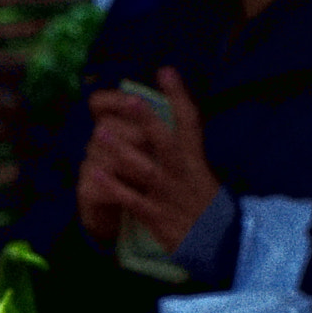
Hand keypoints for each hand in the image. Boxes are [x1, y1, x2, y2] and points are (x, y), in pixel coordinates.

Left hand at [78, 68, 222, 252]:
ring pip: (143, 169)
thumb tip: (170, 118)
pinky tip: (94, 175)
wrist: (217, 242)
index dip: (178, 95)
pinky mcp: (156, 215)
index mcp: (194, 157)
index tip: (165, 70)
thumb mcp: (200, 170)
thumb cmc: (202, 201)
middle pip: (164, 140)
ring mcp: (168, 194)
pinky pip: (131, 200)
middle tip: (128, 98)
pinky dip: (113, 188)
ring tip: (100, 132)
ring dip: (121, 150)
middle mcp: (181, 172)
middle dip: (147, 119)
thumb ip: (183, 147)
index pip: (189, 120)